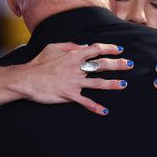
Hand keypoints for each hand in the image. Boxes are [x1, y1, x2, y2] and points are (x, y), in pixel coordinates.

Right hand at [0, 42, 132, 114]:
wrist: (27, 79)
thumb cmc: (39, 62)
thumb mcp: (53, 47)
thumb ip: (70, 45)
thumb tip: (83, 46)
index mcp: (73, 55)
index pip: (96, 49)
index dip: (109, 48)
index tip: (119, 50)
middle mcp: (77, 68)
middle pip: (101, 65)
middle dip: (118, 64)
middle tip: (130, 65)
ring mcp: (74, 82)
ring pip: (98, 83)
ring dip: (113, 84)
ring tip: (124, 85)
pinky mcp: (69, 94)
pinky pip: (85, 101)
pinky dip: (95, 107)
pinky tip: (104, 111)